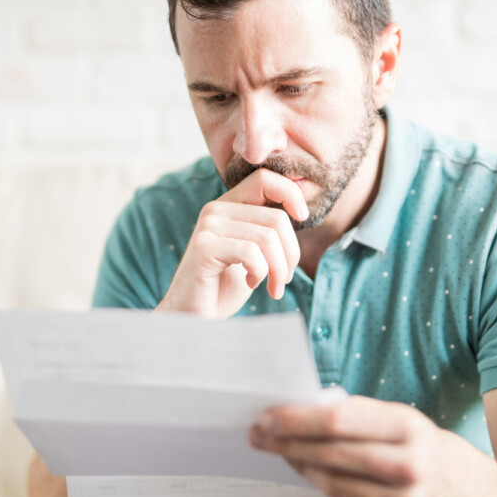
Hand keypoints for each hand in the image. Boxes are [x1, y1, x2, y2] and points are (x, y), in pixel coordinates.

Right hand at [156, 168, 308, 318]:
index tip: (302, 220)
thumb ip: (268, 230)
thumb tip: (300, 211)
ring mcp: (208, 227)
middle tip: (284, 279)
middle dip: (291, 253)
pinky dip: (261, 274)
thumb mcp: (253, 252)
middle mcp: (215, 210)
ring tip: (274, 287)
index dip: (291, 194)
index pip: (265, 178)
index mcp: (228, 205)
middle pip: (276, 217)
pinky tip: (252, 284)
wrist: (194, 317)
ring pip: (268, 238)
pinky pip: (251, 253)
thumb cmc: (225, 288)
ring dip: (279, 269)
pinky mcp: (204, 247)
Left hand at [249, 397, 460, 496]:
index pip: (337, 421)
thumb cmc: (407, 438)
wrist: (455, 480)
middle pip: (332, 456)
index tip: (265, 419)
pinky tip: (322, 484)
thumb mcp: (389, 415)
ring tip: (287, 458)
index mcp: (406, 425)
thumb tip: (289, 415)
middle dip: (288, 445)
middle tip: (259, 438)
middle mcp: (410, 464)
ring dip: (303, 471)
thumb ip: (348, 413)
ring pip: (334, 487)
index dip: (295, 421)